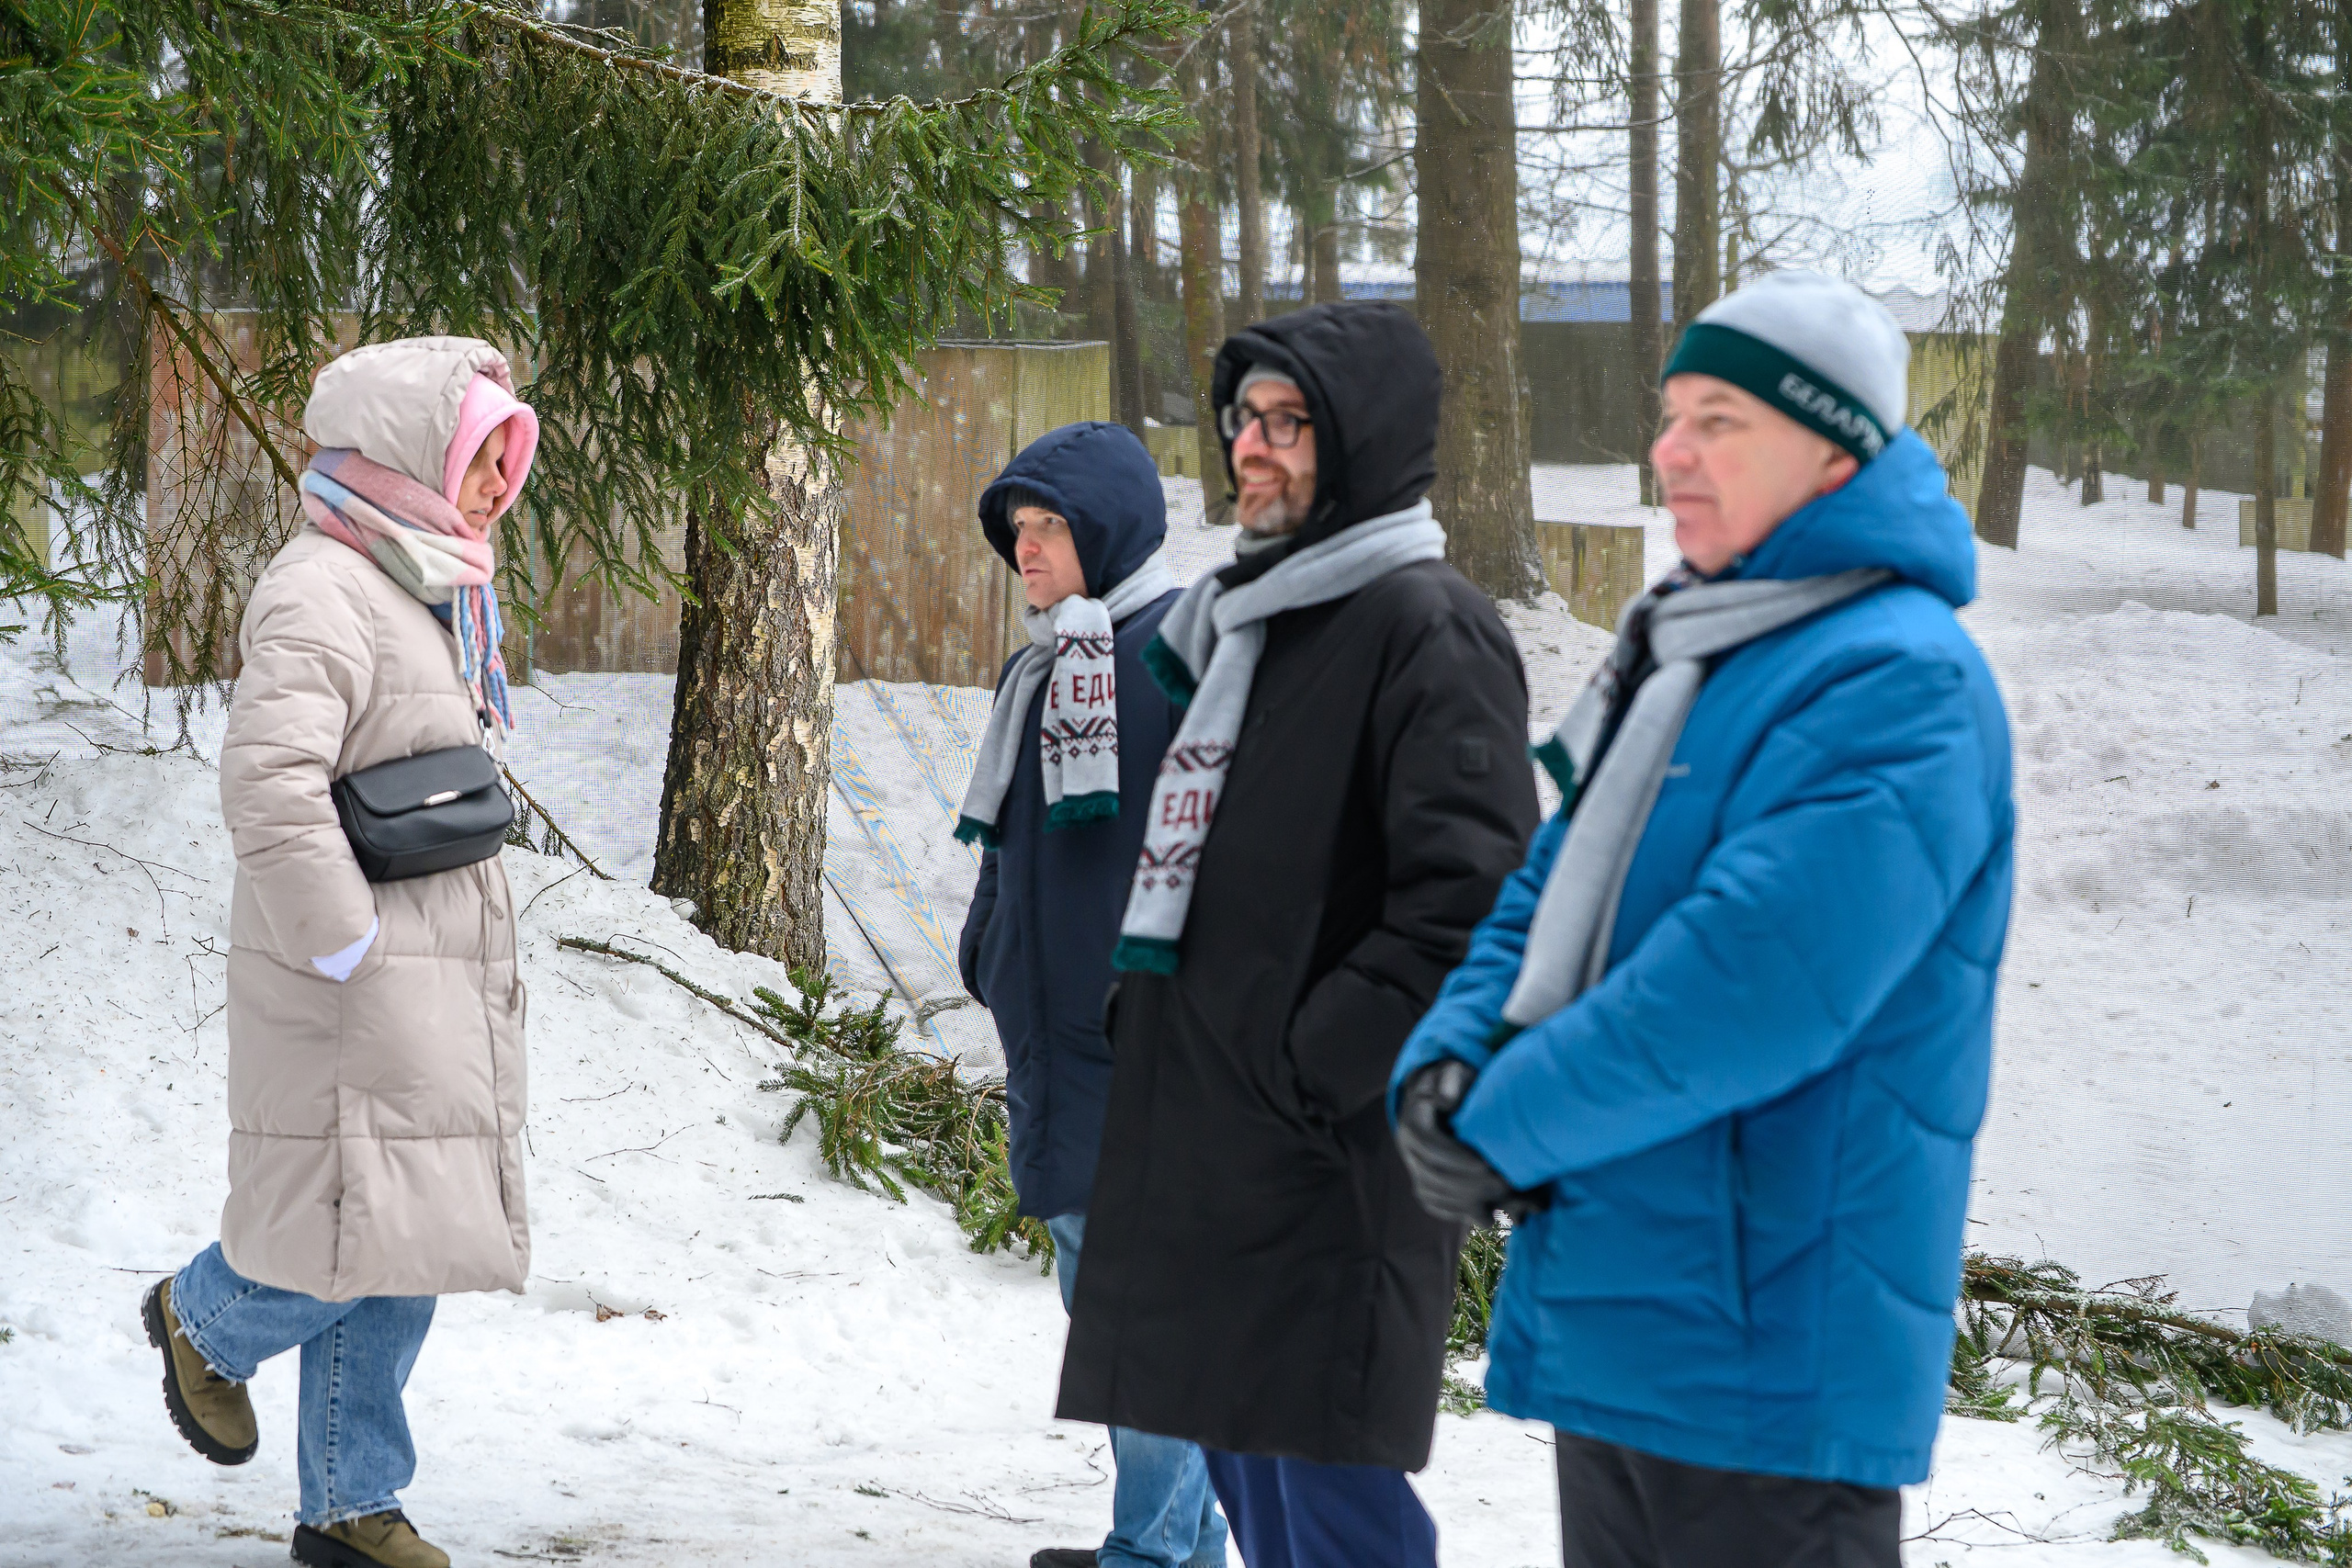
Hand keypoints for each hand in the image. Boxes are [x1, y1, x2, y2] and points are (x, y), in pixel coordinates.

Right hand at [1394, 1060, 1549, 1225]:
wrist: (1443, 1095)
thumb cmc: (1455, 1082)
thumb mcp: (1453, 1073)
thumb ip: (1451, 1081)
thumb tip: (1446, 1100)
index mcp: (1413, 1120)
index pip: (1430, 1145)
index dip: (1457, 1158)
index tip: (1486, 1163)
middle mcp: (1408, 1147)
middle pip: (1432, 1174)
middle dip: (1468, 1183)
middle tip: (1504, 1185)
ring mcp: (1414, 1167)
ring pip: (1433, 1193)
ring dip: (1466, 1200)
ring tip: (1500, 1198)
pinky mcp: (1423, 1182)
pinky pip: (1435, 1204)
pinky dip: (1458, 1210)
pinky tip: (1486, 1210)